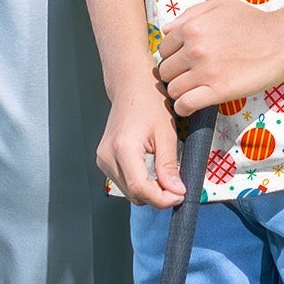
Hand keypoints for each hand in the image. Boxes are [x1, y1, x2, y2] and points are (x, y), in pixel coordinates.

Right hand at [97, 77, 187, 207]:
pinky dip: (140, 183)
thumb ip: (169, 165)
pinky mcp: (104, 160)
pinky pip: (124, 183)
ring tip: (164, 175)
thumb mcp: (166, 133)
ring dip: (150, 191)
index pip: (141, 189)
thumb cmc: (148, 101)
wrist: (130, 85)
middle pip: (135, 194)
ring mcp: (103, 158)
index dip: (163, 199)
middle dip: (159, 196)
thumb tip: (175, 191)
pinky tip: (151, 171)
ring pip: (129, 192)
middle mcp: (108, 155)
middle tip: (176, 184)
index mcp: (123, 148)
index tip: (180, 194)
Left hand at [154, 0, 283, 118]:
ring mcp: (205, 71)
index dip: (172, 56)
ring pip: (173, 89)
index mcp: (191, 27)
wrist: (282, 39)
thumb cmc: (253, 20)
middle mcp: (193, 49)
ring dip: (179, 92)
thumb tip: (166, 30)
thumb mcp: (219, 4)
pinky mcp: (218, 91)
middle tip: (188, 77)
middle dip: (175, 74)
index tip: (182, 62)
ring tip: (192, 91)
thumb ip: (189, 14)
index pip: (164, 49)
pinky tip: (191, 105)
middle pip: (166, 70)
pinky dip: (184, 107)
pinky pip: (186, 104)